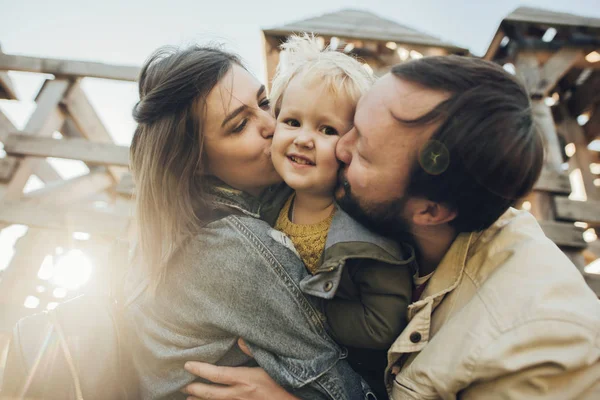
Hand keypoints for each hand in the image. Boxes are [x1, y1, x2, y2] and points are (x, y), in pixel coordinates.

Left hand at [182, 338, 298, 399]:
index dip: (200, 370)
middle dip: (194, 390)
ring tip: (188, 399)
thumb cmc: (286, 383)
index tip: (187, 365)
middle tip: (182, 385)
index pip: (216, 375)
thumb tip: (240, 339)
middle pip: (210, 394)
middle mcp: (240, 395)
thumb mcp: (273, 364)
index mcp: (245, 380)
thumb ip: (254, 351)